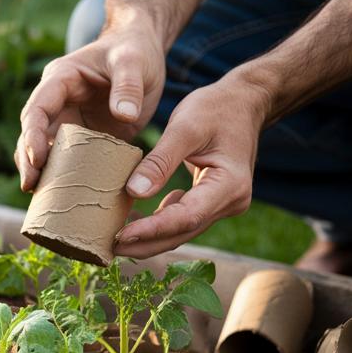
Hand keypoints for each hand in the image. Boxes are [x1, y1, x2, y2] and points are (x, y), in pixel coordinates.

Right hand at [15, 24, 166, 190]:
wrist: (141, 51)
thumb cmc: (134, 50)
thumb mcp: (134, 61)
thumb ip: (128, 85)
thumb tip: (124, 115)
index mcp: (60, 79)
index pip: (37, 108)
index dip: (33, 133)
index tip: (37, 158)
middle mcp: (57, 102)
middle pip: (32, 133)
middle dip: (28, 159)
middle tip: (30, 186)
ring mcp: (68, 120)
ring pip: (44, 149)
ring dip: (40, 171)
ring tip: (39, 198)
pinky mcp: (82, 136)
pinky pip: (68, 158)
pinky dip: (64, 176)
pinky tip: (63, 197)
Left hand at [114, 73, 270, 257]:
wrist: (243, 102)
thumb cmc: (216, 109)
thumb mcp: (185, 127)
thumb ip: (160, 161)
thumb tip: (133, 193)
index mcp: (230, 185)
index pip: (187, 217)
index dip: (152, 230)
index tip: (120, 236)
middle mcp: (231, 202)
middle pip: (183, 232)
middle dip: (145, 244)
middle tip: (108, 250)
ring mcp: (223, 204)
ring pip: (181, 230)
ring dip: (149, 237)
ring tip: (113, 240)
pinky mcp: (211, 201)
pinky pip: (182, 218)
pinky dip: (158, 223)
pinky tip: (133, 221)